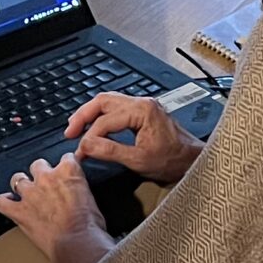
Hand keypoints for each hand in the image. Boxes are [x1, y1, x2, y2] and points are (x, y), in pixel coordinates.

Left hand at [0, 155, 114, 262]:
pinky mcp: (19, 211)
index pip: (65, 157)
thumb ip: (81, 189)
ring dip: (21, 185)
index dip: (65, 166)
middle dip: (40, 173)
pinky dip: (2, 202)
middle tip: (45, 184)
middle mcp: (47, 178)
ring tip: (25, 192)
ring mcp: (30, 194)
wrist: (78, 244)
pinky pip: (1, 202)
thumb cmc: (89, 227)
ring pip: (17, 179)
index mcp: (69, 171)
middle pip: (38, 164)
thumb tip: (78, 193)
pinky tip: (7, 203)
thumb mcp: (93, 199)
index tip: (66, 171)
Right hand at [65, 92, 203, 184]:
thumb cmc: (173, 160)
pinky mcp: (144, 112)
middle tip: (70, 132)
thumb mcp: (138, 160)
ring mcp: (143, 105)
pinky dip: (102, 116)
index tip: (81, 152)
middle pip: (103, 101)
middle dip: (83, 116)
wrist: (192, 160)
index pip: (106, 121)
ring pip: (109, 102)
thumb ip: (110, 151)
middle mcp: (142, 103)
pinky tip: (95, 126)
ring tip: (77, 128)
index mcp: (142, 111)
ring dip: (91, 114)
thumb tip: (86, 147)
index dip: (89, 137)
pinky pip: (117, 108)